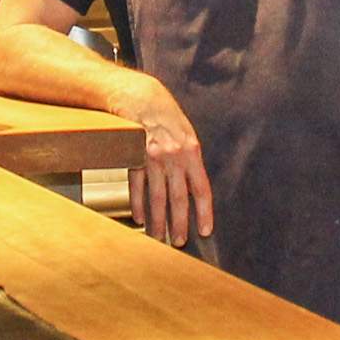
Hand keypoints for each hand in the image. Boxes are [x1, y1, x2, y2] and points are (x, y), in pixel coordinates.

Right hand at [117, 76, 211, 248]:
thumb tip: (195, 189)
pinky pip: (137, 186)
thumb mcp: (187, 134)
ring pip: (156, 196)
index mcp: (191, 151)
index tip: (205, 230)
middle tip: (179, 242)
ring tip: (159, 237)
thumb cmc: (167, 117)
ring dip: (158, 220)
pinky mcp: (133, 158)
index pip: (201, 189)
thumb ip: (191, 161)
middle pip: (178, 198)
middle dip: (179, 223)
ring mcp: (151, 158)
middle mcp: (173, 156)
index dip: (204, 212)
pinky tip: (141, 217)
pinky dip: (138, 203)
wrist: (141, 98)